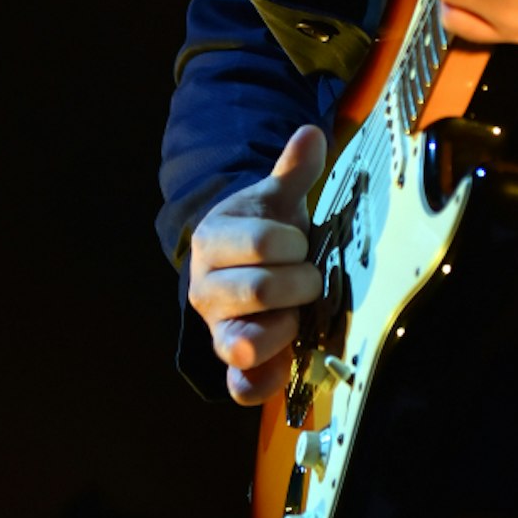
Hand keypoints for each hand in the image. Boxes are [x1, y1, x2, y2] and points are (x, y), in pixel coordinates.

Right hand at [187, 126, 325, 403]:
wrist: (242, 269)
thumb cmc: (264, 231)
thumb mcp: (275, 199)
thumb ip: (292, 170)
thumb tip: (309, 133)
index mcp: (214, 240)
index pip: (262, 242)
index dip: (293, 243)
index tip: (299, 241)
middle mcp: (207, 289)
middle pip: (260, 290)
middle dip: (300, 283)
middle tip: (310, 277)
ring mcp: (216, 329)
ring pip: (246, 342)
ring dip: (285, 327)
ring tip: (298, 312)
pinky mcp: (231, 363)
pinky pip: (239, 385)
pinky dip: (261, 383)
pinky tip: (283, 369)